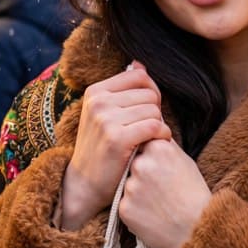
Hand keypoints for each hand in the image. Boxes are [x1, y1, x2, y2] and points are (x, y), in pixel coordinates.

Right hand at [61, 62, 170, 228]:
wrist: (85, 184)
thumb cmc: (101, 149)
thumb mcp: (104, 115)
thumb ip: (122, 90)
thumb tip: (139, 63)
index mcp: (95, 92)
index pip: (140, 76)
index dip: (151, 92)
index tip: (146, 111)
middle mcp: (98, 102)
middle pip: (150, 94)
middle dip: (155, 112)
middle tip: (146, 130)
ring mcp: (106, 120)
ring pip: (154, 111)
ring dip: (159, 126)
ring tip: (147, 139)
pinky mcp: (117, 138)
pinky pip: (156, 127)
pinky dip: (162, 136)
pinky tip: (154, 144)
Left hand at [119, 138, 211, 247]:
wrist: (197, 230)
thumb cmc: (194, 195)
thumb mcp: (185, 161)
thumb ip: (164, 146)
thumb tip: (152, 131)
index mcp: (158, 148)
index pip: (142, 143)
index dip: (151, 158)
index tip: (162, 170)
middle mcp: (141, 164)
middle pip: (133, 164)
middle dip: (143, 175)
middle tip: (161, 190)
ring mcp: (131, 187)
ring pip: (128, 185)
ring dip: (138, 192)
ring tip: (158, 203)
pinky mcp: (124, 208)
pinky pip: (125, 204)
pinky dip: (135, 209)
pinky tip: (152, 214)